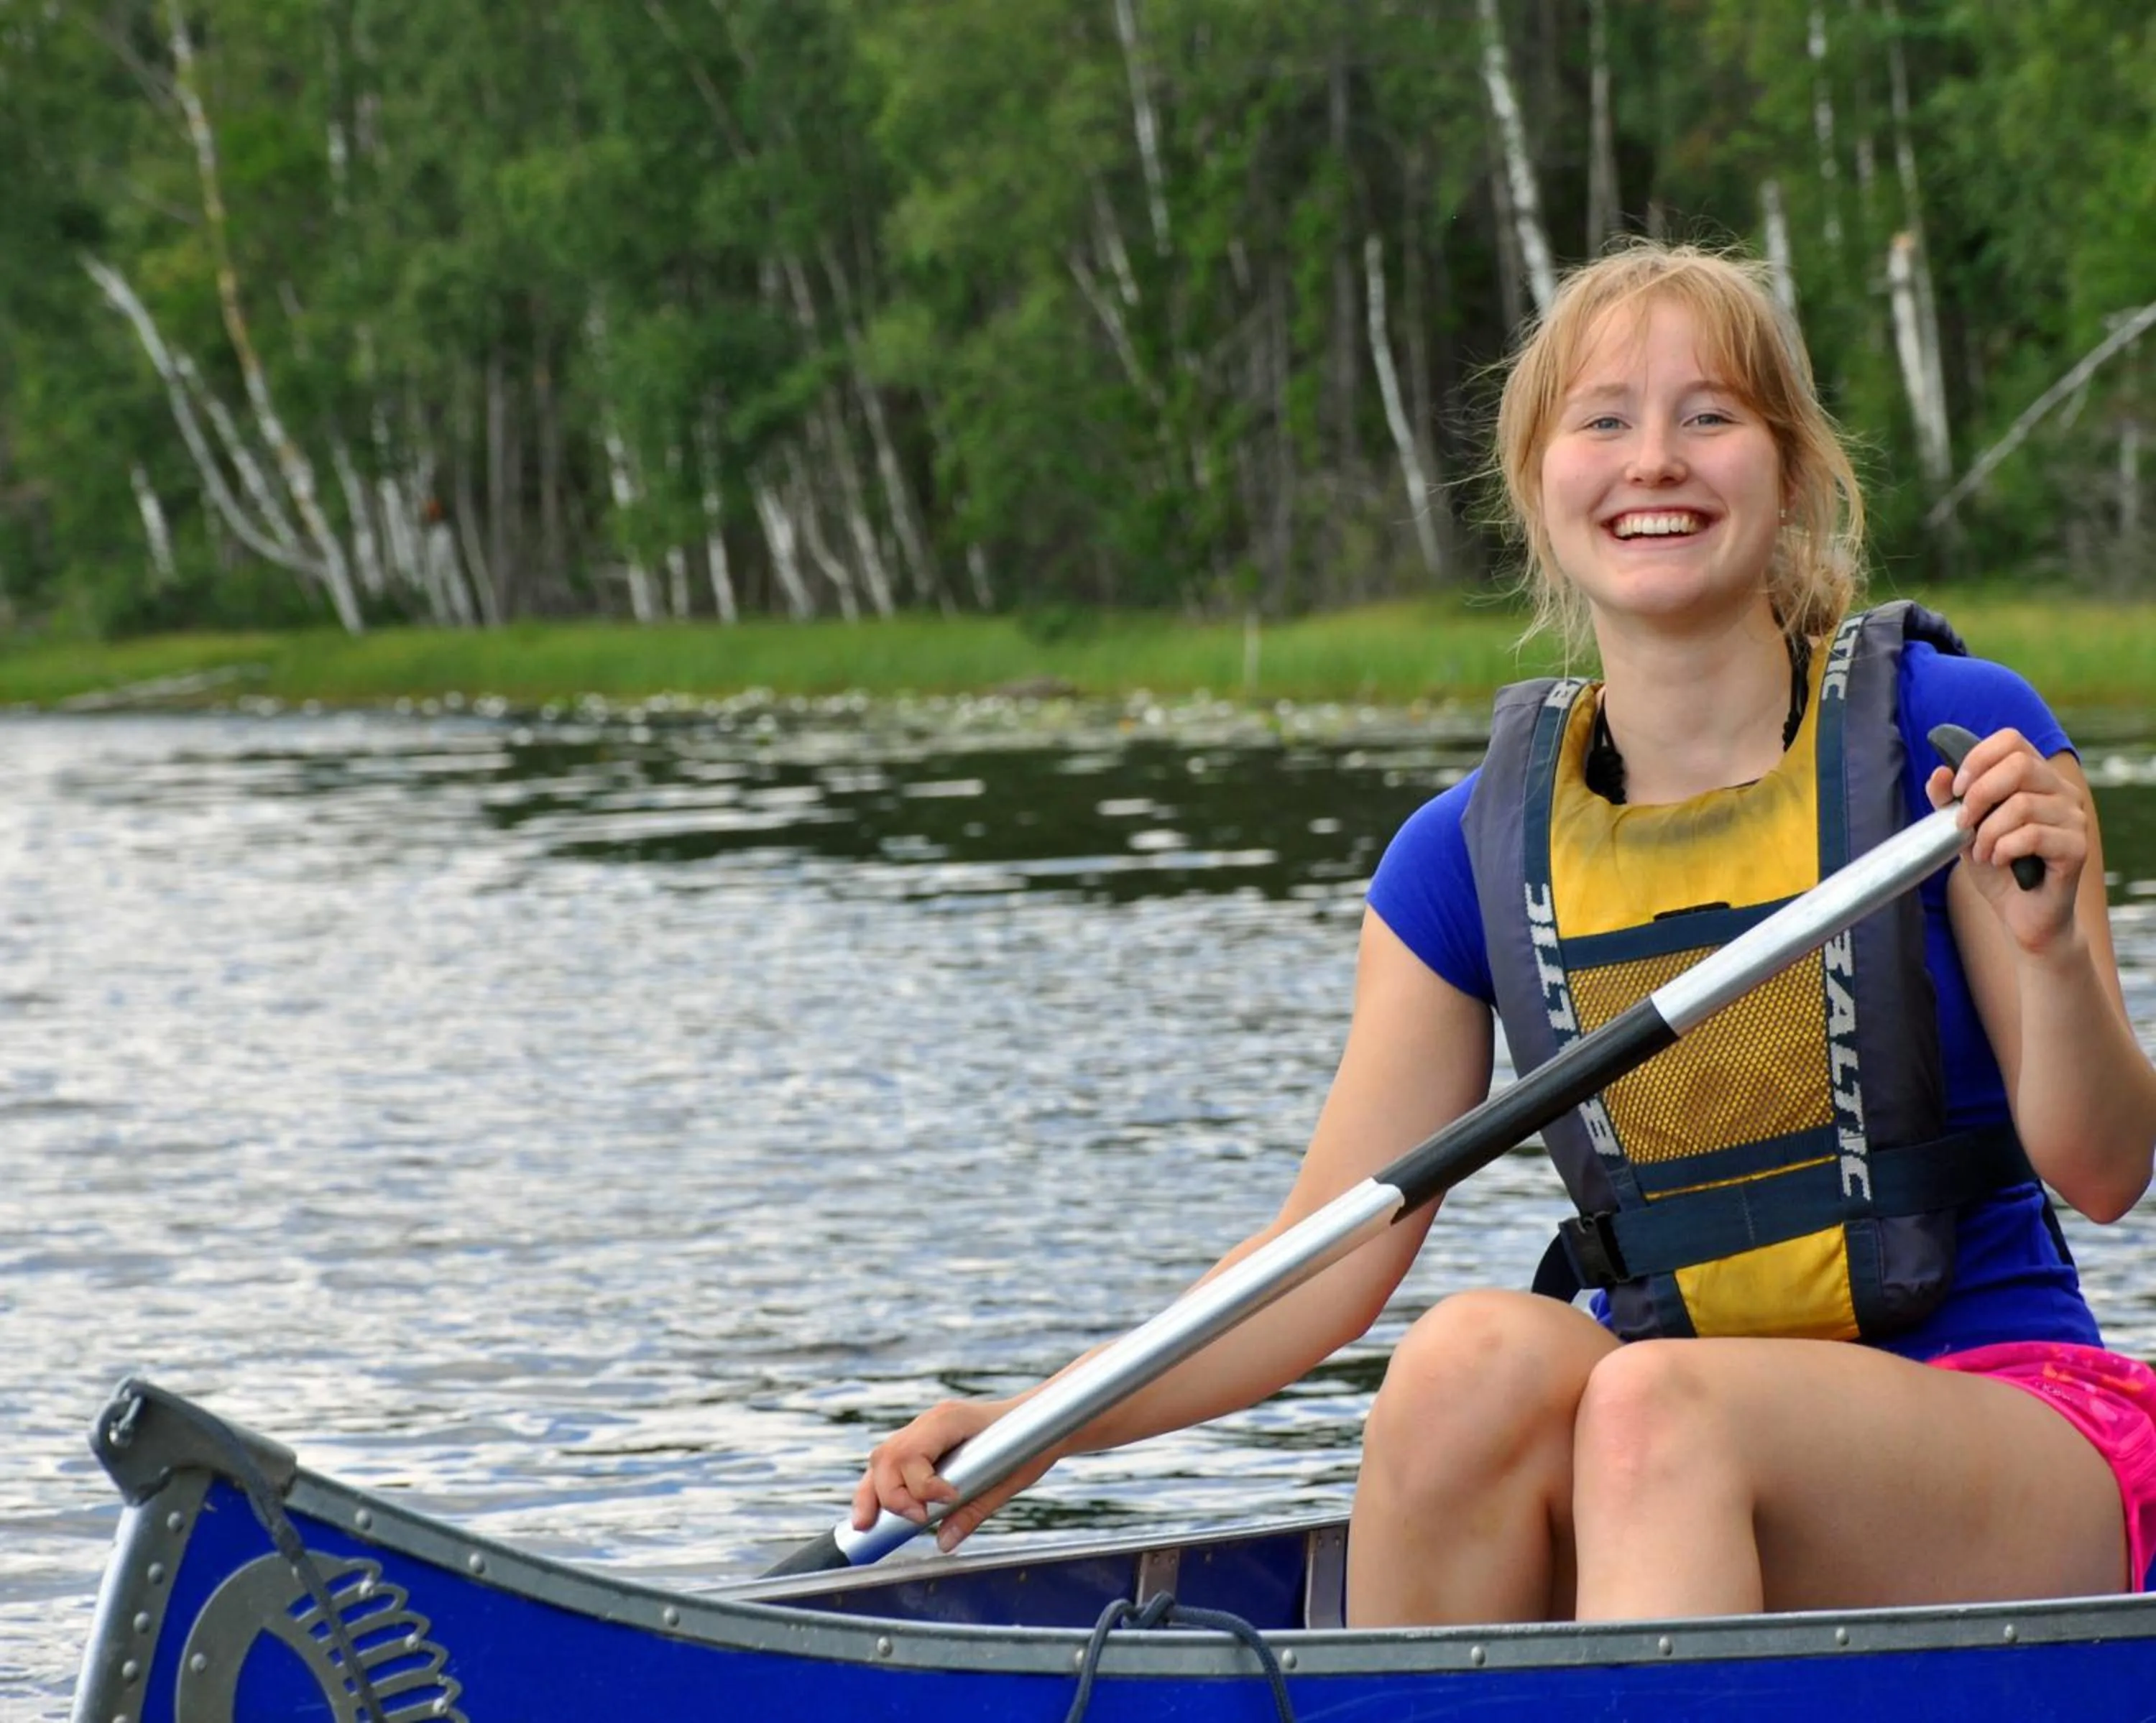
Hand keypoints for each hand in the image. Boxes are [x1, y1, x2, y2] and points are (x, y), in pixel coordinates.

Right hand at [849, 1396, 1055, 1552]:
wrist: (1043, 1419)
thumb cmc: (1032, 1443)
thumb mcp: (1010, 1480)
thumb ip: (974, 1511)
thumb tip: (942, 1543)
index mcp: (949, 1419)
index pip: (911, 1453)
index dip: (919, 1485)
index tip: (946, 1502)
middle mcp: (929, 1421)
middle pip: (886, 1457)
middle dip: (888, 1496)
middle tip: (916, 1522)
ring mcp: (923, 1429)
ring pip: (881, 1460)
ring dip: (873, 1494)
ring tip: (869, 1526)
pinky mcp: (923, 1443)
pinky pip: (891, 1464)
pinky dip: (882, 1489)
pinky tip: (878, 1513)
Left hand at [1924, 727, 2087, 950]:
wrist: (2020, 914)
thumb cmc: (1995, 865)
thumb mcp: (1962, 829)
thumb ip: (1948, 800)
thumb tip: (1939, 773)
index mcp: (2035, 777)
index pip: (2012, 740)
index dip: (1978, 758)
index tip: (1956, 789)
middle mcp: (2061, 791)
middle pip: (2020, 765)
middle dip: (1979, 794)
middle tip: (1962, 824)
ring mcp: (2074, 818)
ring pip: (2022, 804)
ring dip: (1988, 832)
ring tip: (1981, 852)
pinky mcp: (2077, 847)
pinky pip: (2033, 835)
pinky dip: (2003, 849)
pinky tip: (1998, 861)